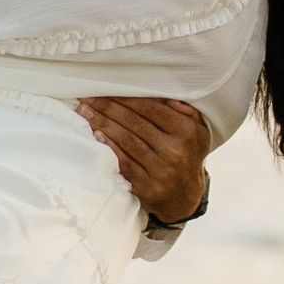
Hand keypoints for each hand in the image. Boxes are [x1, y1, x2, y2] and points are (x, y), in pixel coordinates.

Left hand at [77, 94, 209, 227]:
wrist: (185, 195)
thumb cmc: (186, 153)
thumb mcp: (197, 129)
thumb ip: (184, 109)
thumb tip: (162, 94)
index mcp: (185, 131)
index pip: (150, 108)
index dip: (125, 98)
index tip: (105, 89)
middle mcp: (174, 151)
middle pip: (135, 123)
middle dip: (108, 108)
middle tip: (87, 98)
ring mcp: (161, 170)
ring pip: (127, 141)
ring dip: (103, 124)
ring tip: (85, 112)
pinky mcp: (148, 187)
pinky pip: (125, 162)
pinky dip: (110, 147)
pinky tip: (96, 134)